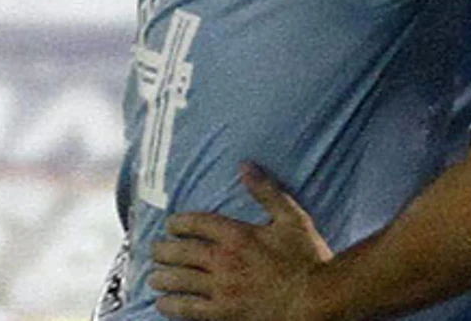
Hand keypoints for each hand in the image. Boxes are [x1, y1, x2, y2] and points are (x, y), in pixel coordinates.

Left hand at [151, 164, 332, 320]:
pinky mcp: (222, 313)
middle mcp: (223, 260)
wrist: (316, 298)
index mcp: (237, 234)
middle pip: (179, 252)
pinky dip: (170, 305)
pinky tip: (162, 302)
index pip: (196, 223)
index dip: (178, 223)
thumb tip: (245, 165)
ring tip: (154, 276)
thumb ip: (266, 191)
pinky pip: (186, 309)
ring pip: (177, 280)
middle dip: (162, 250)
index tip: (171, 225)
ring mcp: (220, 288)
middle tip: (155, 251)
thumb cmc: (308, 258)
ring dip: (160, 277)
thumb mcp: (292, 218)